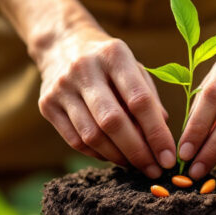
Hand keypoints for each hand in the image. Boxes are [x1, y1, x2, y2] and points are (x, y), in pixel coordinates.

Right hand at [35, 25, 175, 177]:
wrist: (62, 44)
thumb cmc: (108, 63)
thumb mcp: (133, 68)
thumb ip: (149, 99)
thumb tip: (163, 139)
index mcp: (113, 54)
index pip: (139, 100)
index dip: (156, 133)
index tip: (169, 157)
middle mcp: (84, 68)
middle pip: (112, 121)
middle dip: (137, 152)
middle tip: (154, 170)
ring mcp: (62, 87)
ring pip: (92, 136)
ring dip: (118, 157)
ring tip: (136, 166)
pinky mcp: (47, 104)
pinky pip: (75, 140)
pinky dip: (98, 154)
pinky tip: (113, 156)